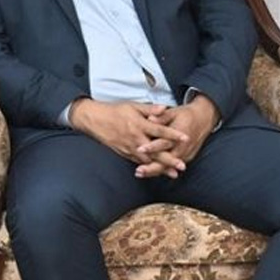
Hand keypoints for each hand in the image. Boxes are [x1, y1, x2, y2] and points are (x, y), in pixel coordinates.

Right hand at [70, 98, 190, 174]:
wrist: (94, 120)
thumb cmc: (114, 111)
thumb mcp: (132, 106)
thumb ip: (150, 109)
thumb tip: (164, 108)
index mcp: (138, 124)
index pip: (159, 130)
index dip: (173, 134)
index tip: (186, 138)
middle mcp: (135, 138)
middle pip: (155, 151)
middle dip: (169, 159)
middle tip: (182, 165)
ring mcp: (129, 147)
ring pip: (147, 160)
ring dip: (160, 167)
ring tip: (173, 173)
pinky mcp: (124, 153)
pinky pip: (138, 162)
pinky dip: (148, 168)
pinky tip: (156, 172)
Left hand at [134, 96, 219, 178]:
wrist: (203, 120)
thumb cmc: (185, 115)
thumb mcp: (173, 112)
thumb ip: (161, 116)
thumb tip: (150, 118)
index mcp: (180, 133)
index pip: (165, 142)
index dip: (152, 147)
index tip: (139, 149)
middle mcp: (184, 146)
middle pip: (167, 160)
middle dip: (153, 166)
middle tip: (138, 171)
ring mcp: (186, 154)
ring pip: (169, 166)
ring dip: (154, 171)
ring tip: (139, 173)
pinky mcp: (186, 158)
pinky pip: (172, 166)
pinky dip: (160, 170)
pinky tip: (147, 173)